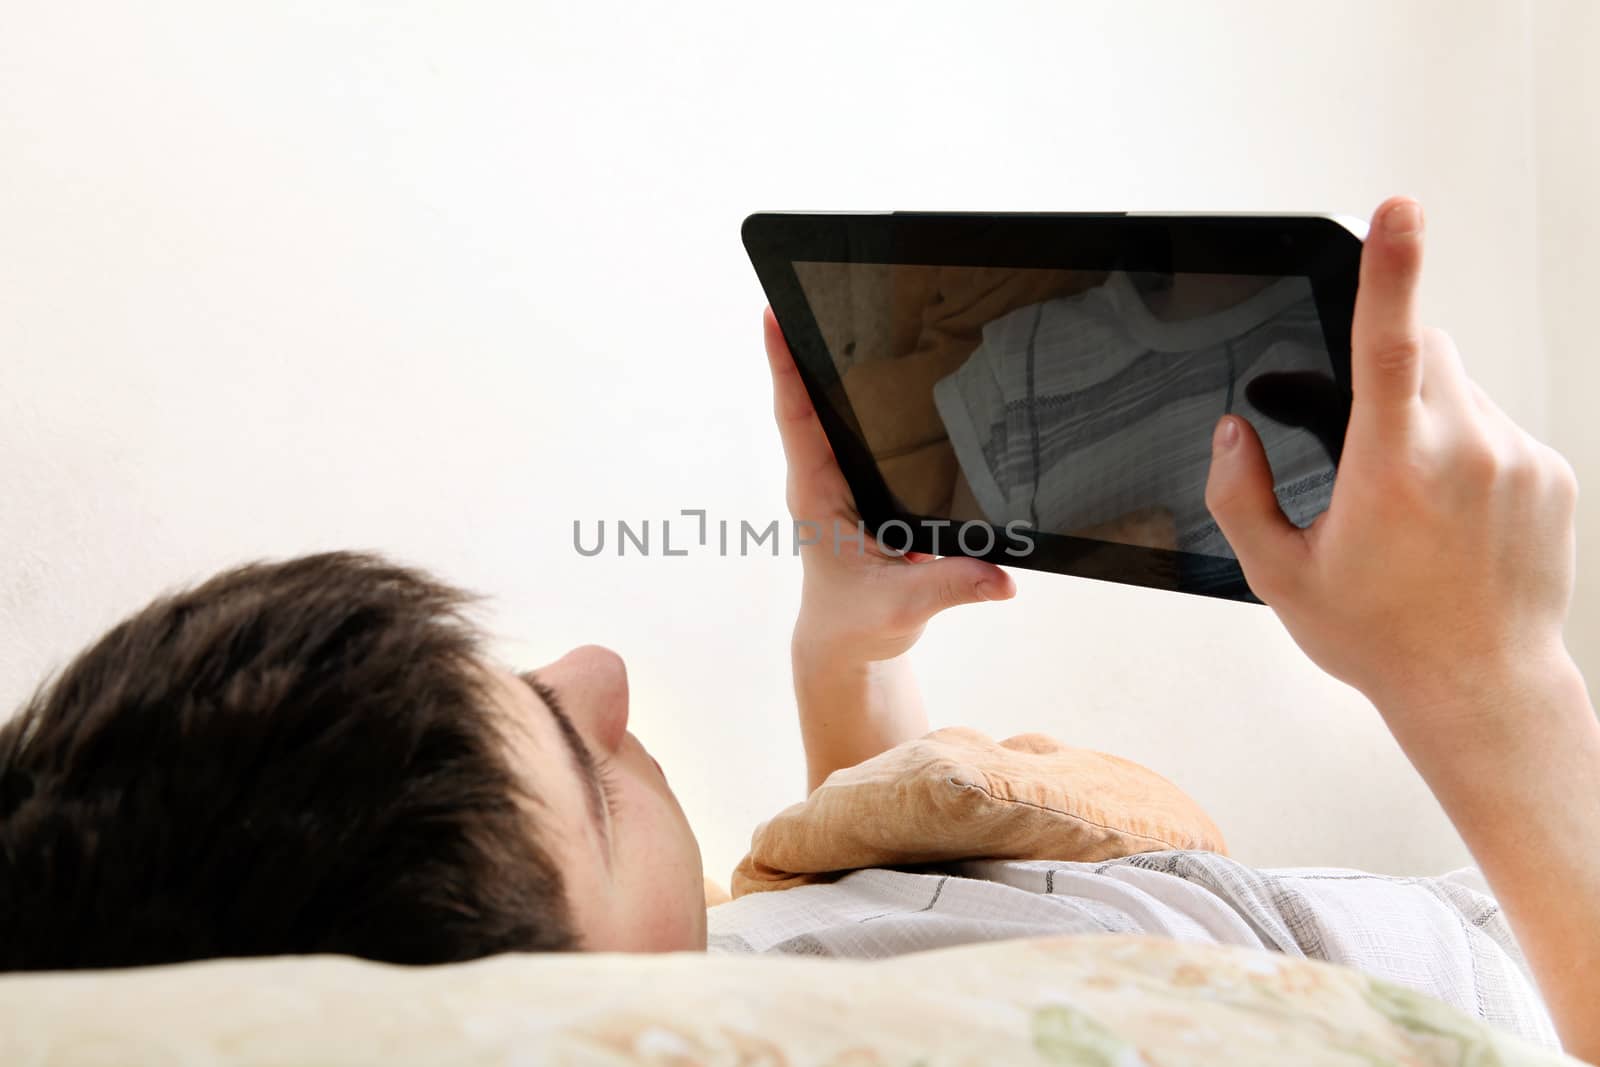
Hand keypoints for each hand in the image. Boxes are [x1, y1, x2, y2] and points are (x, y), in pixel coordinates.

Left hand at [763, 308, 1015, 664]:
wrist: (848, 647)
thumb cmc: (859, 624)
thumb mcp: (903, 607)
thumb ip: (948, 585)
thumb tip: (998, 576)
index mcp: (818, 495)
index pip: (797, 418)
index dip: (784, 366)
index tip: (770, 316)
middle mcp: (822, 478)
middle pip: (807, 398)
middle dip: (802, 343)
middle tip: (803, 286)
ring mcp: (839, 480)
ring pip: (829, 411)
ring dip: (828, 364)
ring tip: (834, 306)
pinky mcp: (861, 487)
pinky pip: (853, 430)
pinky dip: (859, 395)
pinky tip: (880, 362)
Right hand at [1203, 197, 1579, 724]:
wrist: (1482, 689)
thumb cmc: (1381, 639)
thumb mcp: (1280, 577)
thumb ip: (1240, 496)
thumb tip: (1234, 433)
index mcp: (1392, 468)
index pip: (1390, 345)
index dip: (1389, 270)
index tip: (1397, 210)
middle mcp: (1467, 451)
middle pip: (1427, 352)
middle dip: (1391, 370)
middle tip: (1366, 448)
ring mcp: (1519, 460)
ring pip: (1462, 390)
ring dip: (1429, 418)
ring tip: (1415, 504)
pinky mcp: (1552, 474)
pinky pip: (1498, 428)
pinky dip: (1469, 451)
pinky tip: (1453, 518)